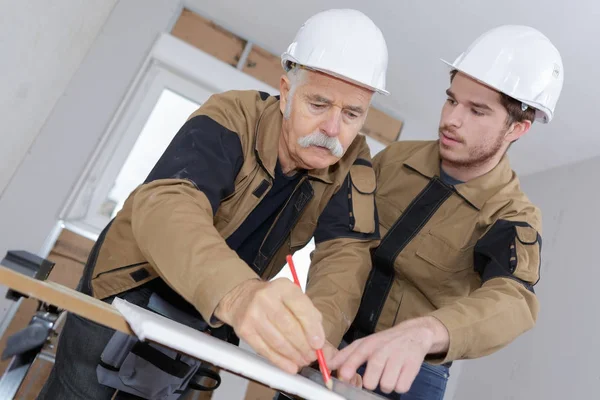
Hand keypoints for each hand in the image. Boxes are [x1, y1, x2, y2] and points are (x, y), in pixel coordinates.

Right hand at [214, 278, 324, 373]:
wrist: (242, 298)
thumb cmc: (273, 300)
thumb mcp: (293, 298)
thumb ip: (310, 317)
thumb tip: (322, 344)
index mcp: (283, 287)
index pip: (301, 309)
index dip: (312, 329)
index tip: (319, 344)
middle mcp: (266, 298)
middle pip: (289, 327)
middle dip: (304, 346)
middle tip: (312, 356)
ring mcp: (253, 314)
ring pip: (278, 341)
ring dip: (293, 355)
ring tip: (303, 361)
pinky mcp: (244, 330)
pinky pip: (265, 350)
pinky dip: (280, 361)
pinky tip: (290, 366)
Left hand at [329, 317, 448, 393]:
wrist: (414, 333)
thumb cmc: (385, 342)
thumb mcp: (365, 344)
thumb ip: (345, 356)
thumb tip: (328, 366)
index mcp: (368, 344)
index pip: (355, 355)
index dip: (348, 367)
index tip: (344, 376)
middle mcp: (382, 350)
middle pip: (371, 380)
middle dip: (371, 383)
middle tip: (375, 376)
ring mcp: (398, 357)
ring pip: (386, 386)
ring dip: (386, 385)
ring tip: (389, 374)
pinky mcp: (412, 365)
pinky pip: (401, 387)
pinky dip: (400, 385)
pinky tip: (400, 374)